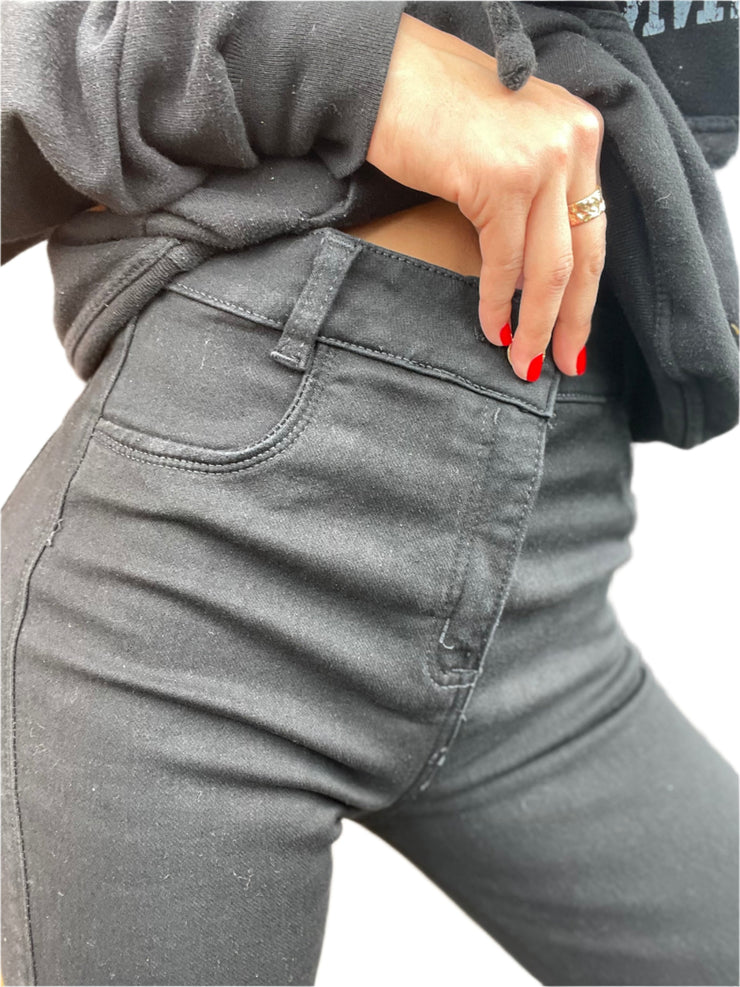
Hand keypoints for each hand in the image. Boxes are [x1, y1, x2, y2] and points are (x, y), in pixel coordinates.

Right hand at [367, 13, 606, 381]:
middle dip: (571, 319)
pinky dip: (498, 303)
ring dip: (535, 324)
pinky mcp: (501, 179)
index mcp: (578, 133)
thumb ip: (535, 191)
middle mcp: (571, 142)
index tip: (573, 335)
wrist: (382, 74)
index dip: (586, 292)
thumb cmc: (433, 109)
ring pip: (550, 268)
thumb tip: (535, 270)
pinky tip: (492, 329)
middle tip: (559, 362)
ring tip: (520, 360)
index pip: (593, 228)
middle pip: (584, 254)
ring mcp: (540, 160)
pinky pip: (505, 262)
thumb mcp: (506, 143)